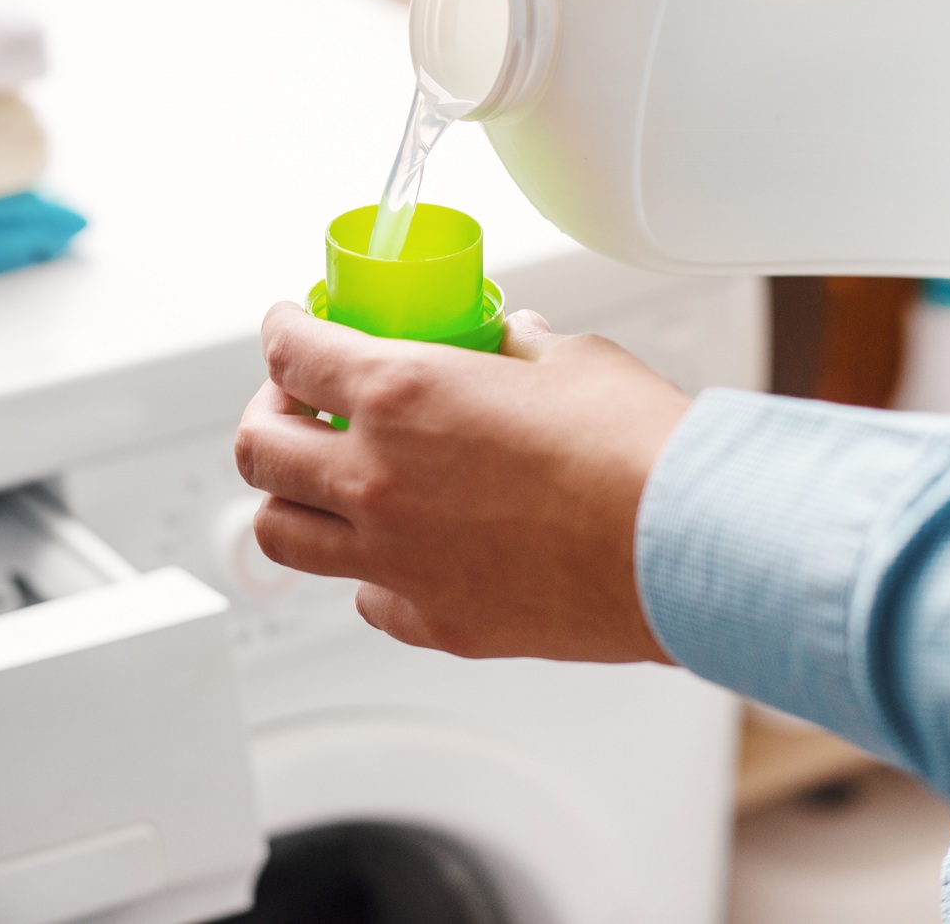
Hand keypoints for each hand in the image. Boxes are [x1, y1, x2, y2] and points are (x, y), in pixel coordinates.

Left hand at [233, 303, 690, 661]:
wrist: (689, 547)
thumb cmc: (639, 450)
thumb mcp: (568, 360)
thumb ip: (513, 352)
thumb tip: (505, 345)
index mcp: (401, 395)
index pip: (292, 353)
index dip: (283, 331)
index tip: (290, 328)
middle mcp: (378, 480)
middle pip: (259, 450)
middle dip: (268, 414)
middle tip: (295, 402)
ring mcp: (397, 560)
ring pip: (281, 536)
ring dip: (290, 499)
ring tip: (320, 482)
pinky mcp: (434, 620)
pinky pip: (363, 597)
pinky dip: (366, 570)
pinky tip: (397, 549)